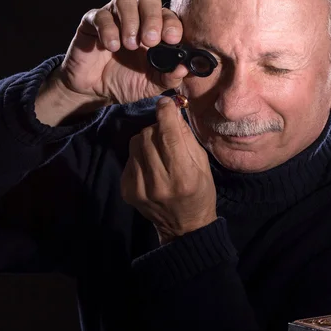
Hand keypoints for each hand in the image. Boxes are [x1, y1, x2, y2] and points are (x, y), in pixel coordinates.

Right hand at [50, 0, 188, 105]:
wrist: (97, 91)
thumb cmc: (127, 82)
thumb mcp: (152, 85)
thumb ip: (169, 77)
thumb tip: (184, 69)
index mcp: (155, 29)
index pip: (168, 15)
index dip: (171, 23)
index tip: (172, 39)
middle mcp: (136, 17)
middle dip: (152, 18)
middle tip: (150, 41)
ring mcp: (114, 17)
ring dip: (131, 21)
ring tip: (130, 45)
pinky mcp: (91, 22)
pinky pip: (100, 15)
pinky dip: (108, 29)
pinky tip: (112, 47)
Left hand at [121, 96, 217, 243]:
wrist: (184, 228)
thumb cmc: (200, 193)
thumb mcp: (203, 165)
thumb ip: (186, 138)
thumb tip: (171, 112)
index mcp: (183, 176)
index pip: (168, 136)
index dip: (165, 114)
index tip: (166, 103)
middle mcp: (158, 182)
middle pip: (148, 136)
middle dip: (157, 127)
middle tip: (166, 133)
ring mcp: (139, 188)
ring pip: (135, 144)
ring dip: (147, 140)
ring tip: (158, 150)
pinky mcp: (127, 190)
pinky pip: (130, 158)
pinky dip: (140, 155)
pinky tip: (150, 165)